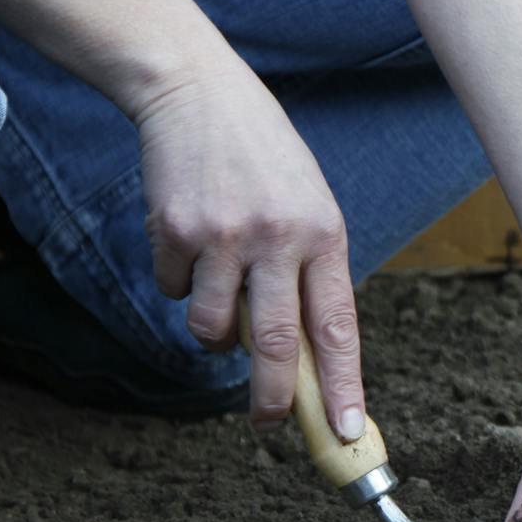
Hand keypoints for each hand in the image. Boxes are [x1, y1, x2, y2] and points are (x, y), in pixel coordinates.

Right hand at [133, 65, 364, 440]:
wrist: (197, 91)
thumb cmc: (263, 159)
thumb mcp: (309, 206)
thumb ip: (310, 273)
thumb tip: (304, 359)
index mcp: (325, 235)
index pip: (339, 327)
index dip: (344, 385)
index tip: (347, 430)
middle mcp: (279, 238)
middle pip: (278, 345)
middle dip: (274, 397)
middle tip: (269, 423)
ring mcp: (224, 235)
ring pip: (214, 328)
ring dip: (214, 332)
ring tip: (220, 292)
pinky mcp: (174, 230)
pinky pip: (174, 290)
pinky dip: (180, 282)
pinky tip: (190, 240)